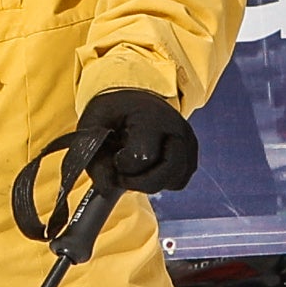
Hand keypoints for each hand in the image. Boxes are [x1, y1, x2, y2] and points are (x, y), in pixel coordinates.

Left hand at [52, 86, 197, 209]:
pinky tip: (149, 169)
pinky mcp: (191, 154)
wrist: (135, 98)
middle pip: (166, 173)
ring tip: (136, 167)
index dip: (124, 166)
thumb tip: (106, 189)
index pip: (143, 157)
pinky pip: (179, 180)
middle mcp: (177, 129)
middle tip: (124, 174)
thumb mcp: (94, 125)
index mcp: (152, 117)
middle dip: (140, 182)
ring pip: (174, 180)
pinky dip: (163, 182)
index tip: (115, 158)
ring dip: (152, 182)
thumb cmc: (115, 111)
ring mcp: (188, 142)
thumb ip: (95, 158)